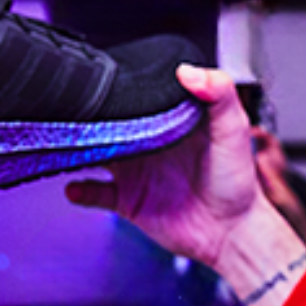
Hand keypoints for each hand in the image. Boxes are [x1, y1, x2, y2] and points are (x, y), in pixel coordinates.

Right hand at [65, 66, 305, 305]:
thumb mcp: (234, 130)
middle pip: (110, 122)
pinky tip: (74, 187)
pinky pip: (95, 193)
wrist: (233, 233)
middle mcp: (149, 143)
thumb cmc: (238, 182)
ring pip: (96, 153)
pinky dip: (81, 190)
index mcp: (171, 120)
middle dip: (91, 115)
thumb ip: (220, 95)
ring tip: (67, 141)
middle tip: (73, 108)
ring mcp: (136, 171)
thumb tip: (189, 72)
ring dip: (79, 148)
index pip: (139, 95)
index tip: (104, 76)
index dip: (123, 86)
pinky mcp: (128, 200)